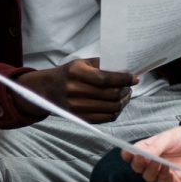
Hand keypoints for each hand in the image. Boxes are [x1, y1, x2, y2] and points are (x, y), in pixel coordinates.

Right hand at [14, 58, 136, 122]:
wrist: (46, 90)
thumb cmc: (68, 74)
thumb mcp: (80, 63)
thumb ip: (101, 65)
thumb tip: (124, 70)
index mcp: (76, 72)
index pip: (105, 78)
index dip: (123, 79)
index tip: (134, 78)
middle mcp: (75, 90)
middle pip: (110, 94)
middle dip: (125, 90)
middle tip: (129, 87)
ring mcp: (76, 106)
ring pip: (111, 107)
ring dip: (123, 101)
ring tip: (124, 95)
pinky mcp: (80, 117)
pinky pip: (106, 117)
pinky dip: (116, 111)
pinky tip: (117, 104)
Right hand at [121, 120, 180, 181]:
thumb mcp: (167, 137)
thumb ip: (154, 147)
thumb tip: (140, 154)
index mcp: (148, 148)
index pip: (131, 154)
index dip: (127, 156)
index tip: (129, 154)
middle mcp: (153, 160)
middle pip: (138, 168)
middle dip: (139, 165)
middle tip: (144, 158)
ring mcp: (164, 171)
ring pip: (150, 178)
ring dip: (152, 172)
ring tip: (160, 163)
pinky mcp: (177, 180)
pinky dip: (164, 179)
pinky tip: (169, 171)